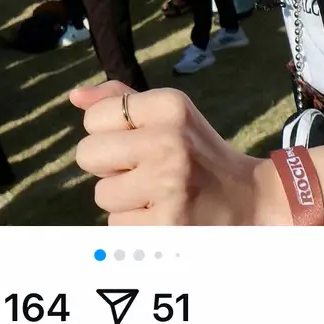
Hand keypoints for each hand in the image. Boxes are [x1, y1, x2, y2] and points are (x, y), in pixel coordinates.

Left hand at [71, 82, 289, 225]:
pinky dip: (134, 223)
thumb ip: (120, 99)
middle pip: (87, 154)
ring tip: (156, 192)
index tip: (136, 140)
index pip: (94, 117)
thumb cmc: (196, 151)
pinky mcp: (167, 226)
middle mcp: (169, 141)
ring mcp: (169, 185)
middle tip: (138, 168)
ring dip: (122, 198)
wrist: (248, 199)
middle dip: (106, 165)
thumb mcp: (169, 113)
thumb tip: (75, 97)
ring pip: (101, 194)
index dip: (107, 133)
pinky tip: (162, 214)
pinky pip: (116, 225)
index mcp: (170, 105)